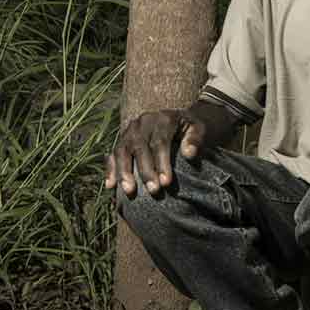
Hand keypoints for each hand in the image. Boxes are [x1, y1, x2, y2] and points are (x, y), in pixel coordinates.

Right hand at [104, 100, 238, 196]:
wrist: (177, 117)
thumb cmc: (189, 128)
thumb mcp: (199, 128)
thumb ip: (195, 139)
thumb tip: (189, 154)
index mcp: (162, 119)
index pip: (160, 142)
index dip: (162, 163)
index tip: (166, 183)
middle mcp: (142, 123)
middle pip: (140, 147)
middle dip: (145, 171)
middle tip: (153, 190)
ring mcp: (129, 131)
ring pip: (122, 150)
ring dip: (124, 172)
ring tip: (129, 191)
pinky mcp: (121, 140)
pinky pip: (112, 154)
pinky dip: (110, 170)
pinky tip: (110, 186)